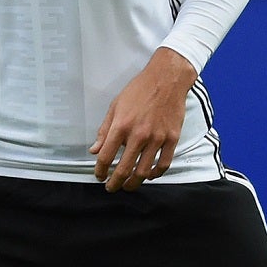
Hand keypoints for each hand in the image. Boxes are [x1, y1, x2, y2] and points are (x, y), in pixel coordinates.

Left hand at [91, 47, 196, 190]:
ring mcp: (157, 138)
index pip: (106, 156)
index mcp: (121, 126)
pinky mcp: (171, 138)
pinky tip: (149, 175)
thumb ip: (104, 130)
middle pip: (124, 169)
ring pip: (143, 171)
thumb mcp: (115, 106)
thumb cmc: (139, 90)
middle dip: (115, 183)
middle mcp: (138, 135)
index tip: (99, 176)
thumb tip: (95, 150)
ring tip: (128, 186)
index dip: (100, 171)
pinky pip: (163, 163)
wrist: (166, 79)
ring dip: (133, 183)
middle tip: (111, 187)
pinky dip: (155, 174)